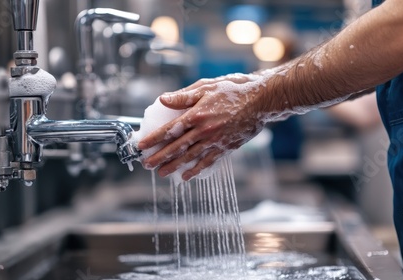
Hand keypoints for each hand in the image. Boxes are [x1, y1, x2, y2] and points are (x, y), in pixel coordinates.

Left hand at [138, 73, 267, 180]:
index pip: (169, 129)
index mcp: (195, 115)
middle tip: (147, 164)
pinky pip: (208, 162)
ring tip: (161, 172)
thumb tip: (163, 99)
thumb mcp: (206, 88)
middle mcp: (203, 130)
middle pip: (176, 147)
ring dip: (174, 166)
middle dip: (160, 156)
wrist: (260, 101)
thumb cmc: (233, 90)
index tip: (141, 145)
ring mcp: (215, 141)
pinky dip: (196, 170)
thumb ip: (183, 96)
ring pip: (190, 157)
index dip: (154, 138)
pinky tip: (186, 176)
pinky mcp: (225, 147)